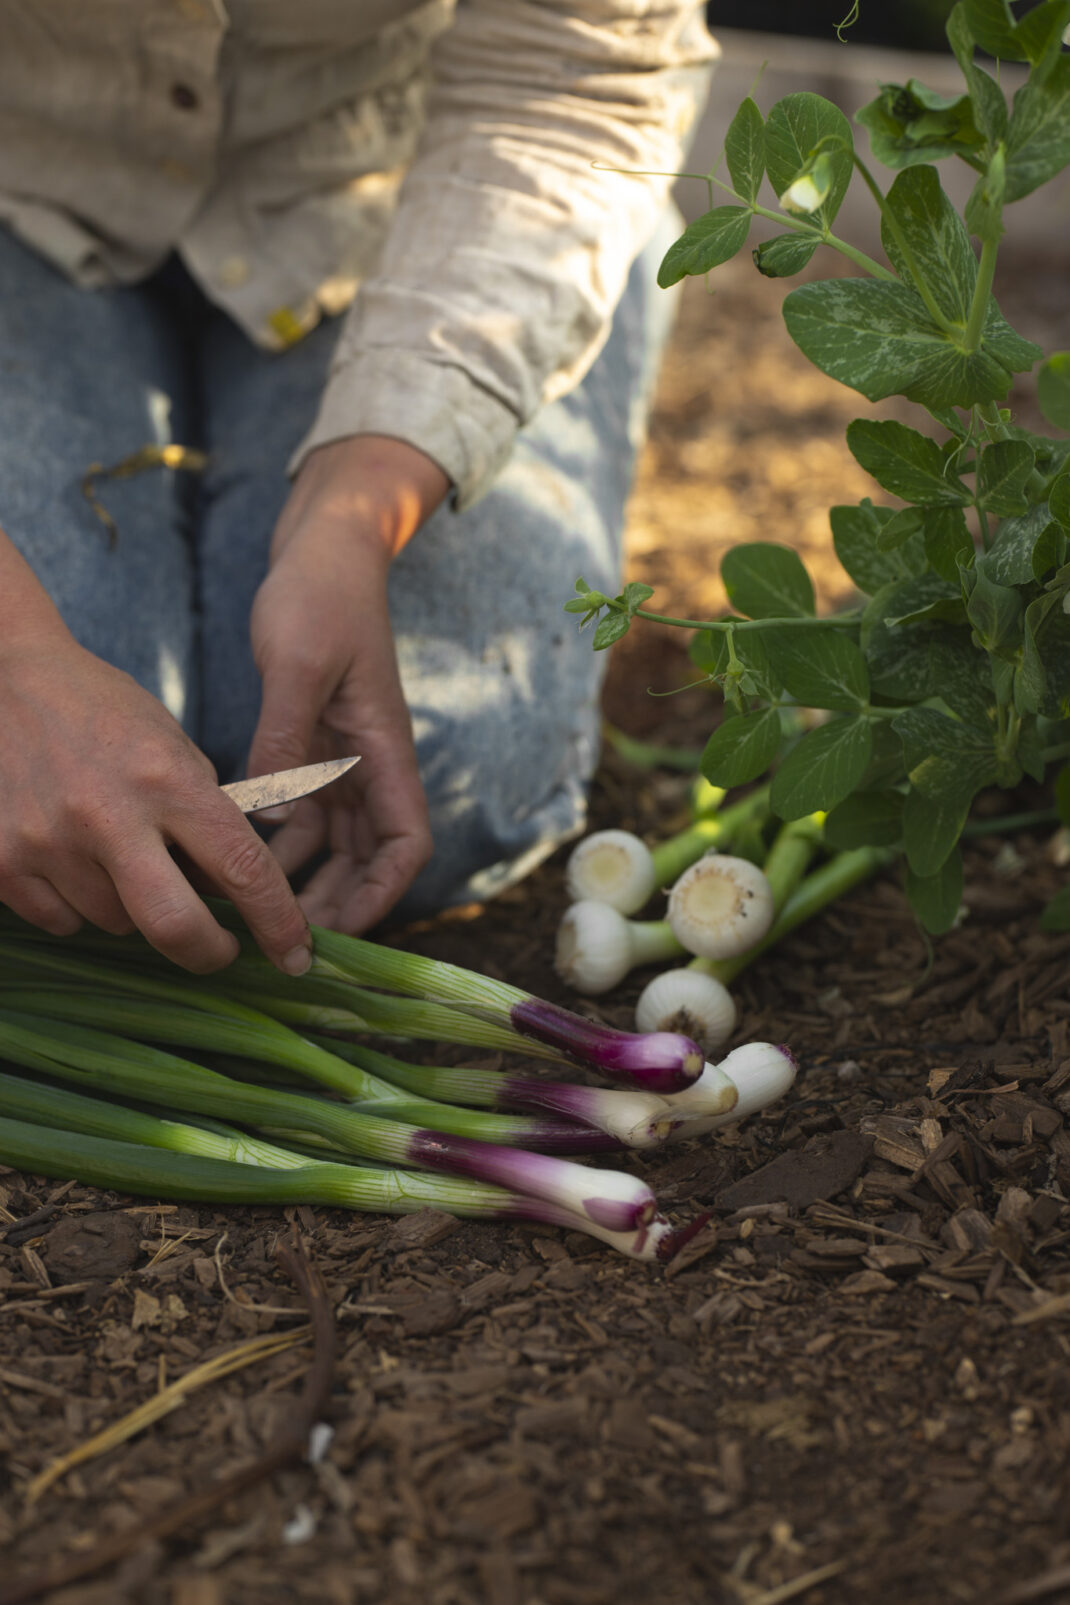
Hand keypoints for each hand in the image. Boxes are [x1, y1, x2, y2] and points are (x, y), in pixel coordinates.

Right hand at [0, 596, 312, 974]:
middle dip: (208, 953)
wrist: (6, 678)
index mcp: (167, 779)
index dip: (276, 922)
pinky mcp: (0, 861)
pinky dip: (75, 907)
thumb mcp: (172, 747)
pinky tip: (70, 859)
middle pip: (175, 926)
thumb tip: (235, 894)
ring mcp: (48, 841)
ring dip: (131, 910)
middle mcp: (108, 814)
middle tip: (219, 950)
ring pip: (114, 925)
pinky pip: (60, 921)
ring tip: (117, 857)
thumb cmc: (102, 713)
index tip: (294, 956)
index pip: (242, 868)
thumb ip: (204, 817)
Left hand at [247, 435, 448, 932]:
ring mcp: (342, 758)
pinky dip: (277, 842)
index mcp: (384, 750)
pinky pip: (300, 812)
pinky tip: (234, 858)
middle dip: (338, 903)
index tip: (342, 928)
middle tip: (285, 941)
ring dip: (304, 880)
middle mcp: (370, 765)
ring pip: (333, 843)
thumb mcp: (299, 664)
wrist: (325, 548)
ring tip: (254, 914)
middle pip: (368, 858)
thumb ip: (285, 739)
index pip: (405, 842)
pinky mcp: (312, 746)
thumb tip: (268, 816)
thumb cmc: (322, 595)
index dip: (383, 893)